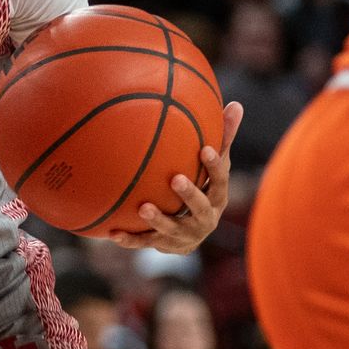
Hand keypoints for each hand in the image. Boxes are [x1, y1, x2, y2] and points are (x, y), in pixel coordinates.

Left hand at [109, 101, 241, 253]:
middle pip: (200, 207)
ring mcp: (184, 234)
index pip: (220, 181)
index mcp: (217, 197)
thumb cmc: (202, 186)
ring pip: (173, 229)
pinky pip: (145, 242)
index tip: (204, 149)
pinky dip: (130, 239)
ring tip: (143, 208)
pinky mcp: (164, 245)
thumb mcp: (213, 165)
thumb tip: (236, 104)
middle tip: (175, 179)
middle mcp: (204, 218)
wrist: (190, 233)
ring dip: (159, 220)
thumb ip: (222, 138)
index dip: (214, 166)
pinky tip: (112, 234)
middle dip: (189, 195)